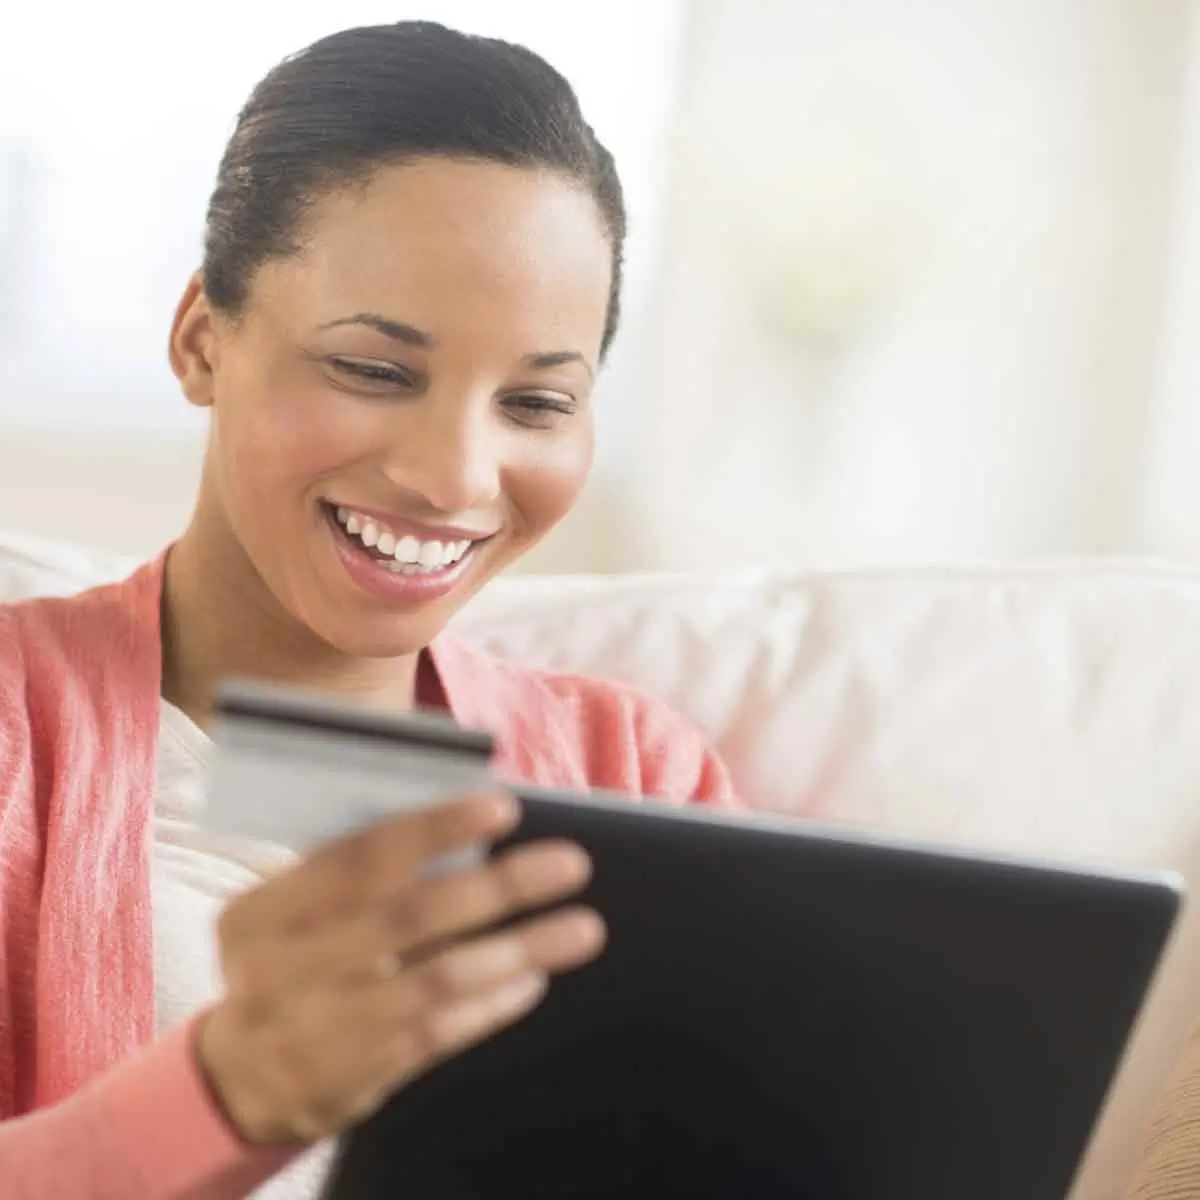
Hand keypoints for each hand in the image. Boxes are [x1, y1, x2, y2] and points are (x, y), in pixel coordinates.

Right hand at [194, 792, 603, 1144]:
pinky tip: (533, 978)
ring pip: (436, 982)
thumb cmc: (290, 960)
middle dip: (499, 887)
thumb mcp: (292, 914)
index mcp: (259, 914)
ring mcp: (314, 1034)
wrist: (239, 1077)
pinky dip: (493, 1004)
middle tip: (570, 864)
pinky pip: (439, 1035)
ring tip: (581, 927)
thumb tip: (467, 827)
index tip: (503, 807)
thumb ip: (354, 875)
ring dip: (519, 950)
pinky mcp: (351, 1081)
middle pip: (408, 919)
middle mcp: (279, 973)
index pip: (356, 858)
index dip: (434, 829)